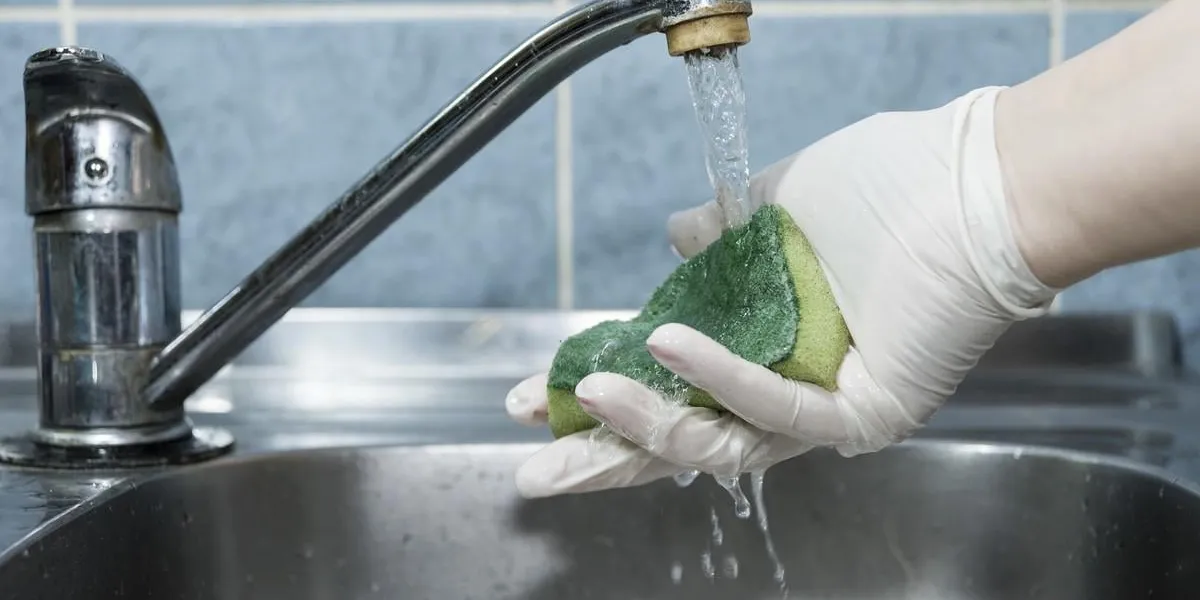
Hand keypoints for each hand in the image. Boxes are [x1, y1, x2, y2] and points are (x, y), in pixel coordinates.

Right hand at [506, 86, 1057, 497]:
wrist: (976, 182)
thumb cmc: (890, 188)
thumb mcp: (780, 205)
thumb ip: (723, 233)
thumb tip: (675, 238)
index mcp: (769, 344)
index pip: (674, 389)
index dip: (605, 394)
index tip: (538, 394)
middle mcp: (794, 386)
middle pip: (685, 440)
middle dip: (604, 454)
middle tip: (536, 464)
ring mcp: (827, 407)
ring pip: (722, 442)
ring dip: (646, 421)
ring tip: (584, 391)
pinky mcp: (862, 412)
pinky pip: (779, 410)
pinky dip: (718, 377)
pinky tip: (664, 344)